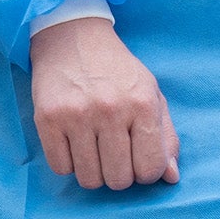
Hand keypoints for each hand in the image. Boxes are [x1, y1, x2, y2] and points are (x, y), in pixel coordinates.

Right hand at [27, 15, 177, 189]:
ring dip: (93, 171)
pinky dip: (68, 163)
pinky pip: (60, 168)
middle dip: (119, 174)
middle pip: (119, 180)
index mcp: (142, 104)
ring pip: (89, 179)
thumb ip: (165, 137)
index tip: (137, 159)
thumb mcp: (150, 94)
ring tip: (93, 149)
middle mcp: (110, 110)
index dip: (145, 173)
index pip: (150, 169)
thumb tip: (171, 177)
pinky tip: (73, 143)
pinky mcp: (48, 119)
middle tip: (114, 155)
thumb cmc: (117, 72)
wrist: (72, 38)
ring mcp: (76, 115)